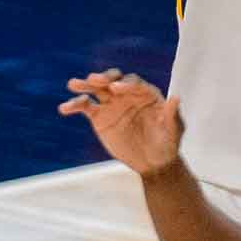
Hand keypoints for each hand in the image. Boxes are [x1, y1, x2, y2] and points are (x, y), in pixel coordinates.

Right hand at [58, 69, 182, 176]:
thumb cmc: (167, 143)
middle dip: (104, 78)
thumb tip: (176, 98)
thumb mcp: (173, 130)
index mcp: (146, 93)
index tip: (116, 89)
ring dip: (85, 85)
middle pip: (113, 81)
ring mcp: (112, 104)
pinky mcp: (99, 116)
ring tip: (73, 84)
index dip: (126, 84)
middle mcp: (127, 94)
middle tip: (95, 80)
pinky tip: (65, 108)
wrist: (153, 162)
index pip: (134, 83)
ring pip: (96, 90)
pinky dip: (74, 105)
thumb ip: (172, 114)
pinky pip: (85, 107)